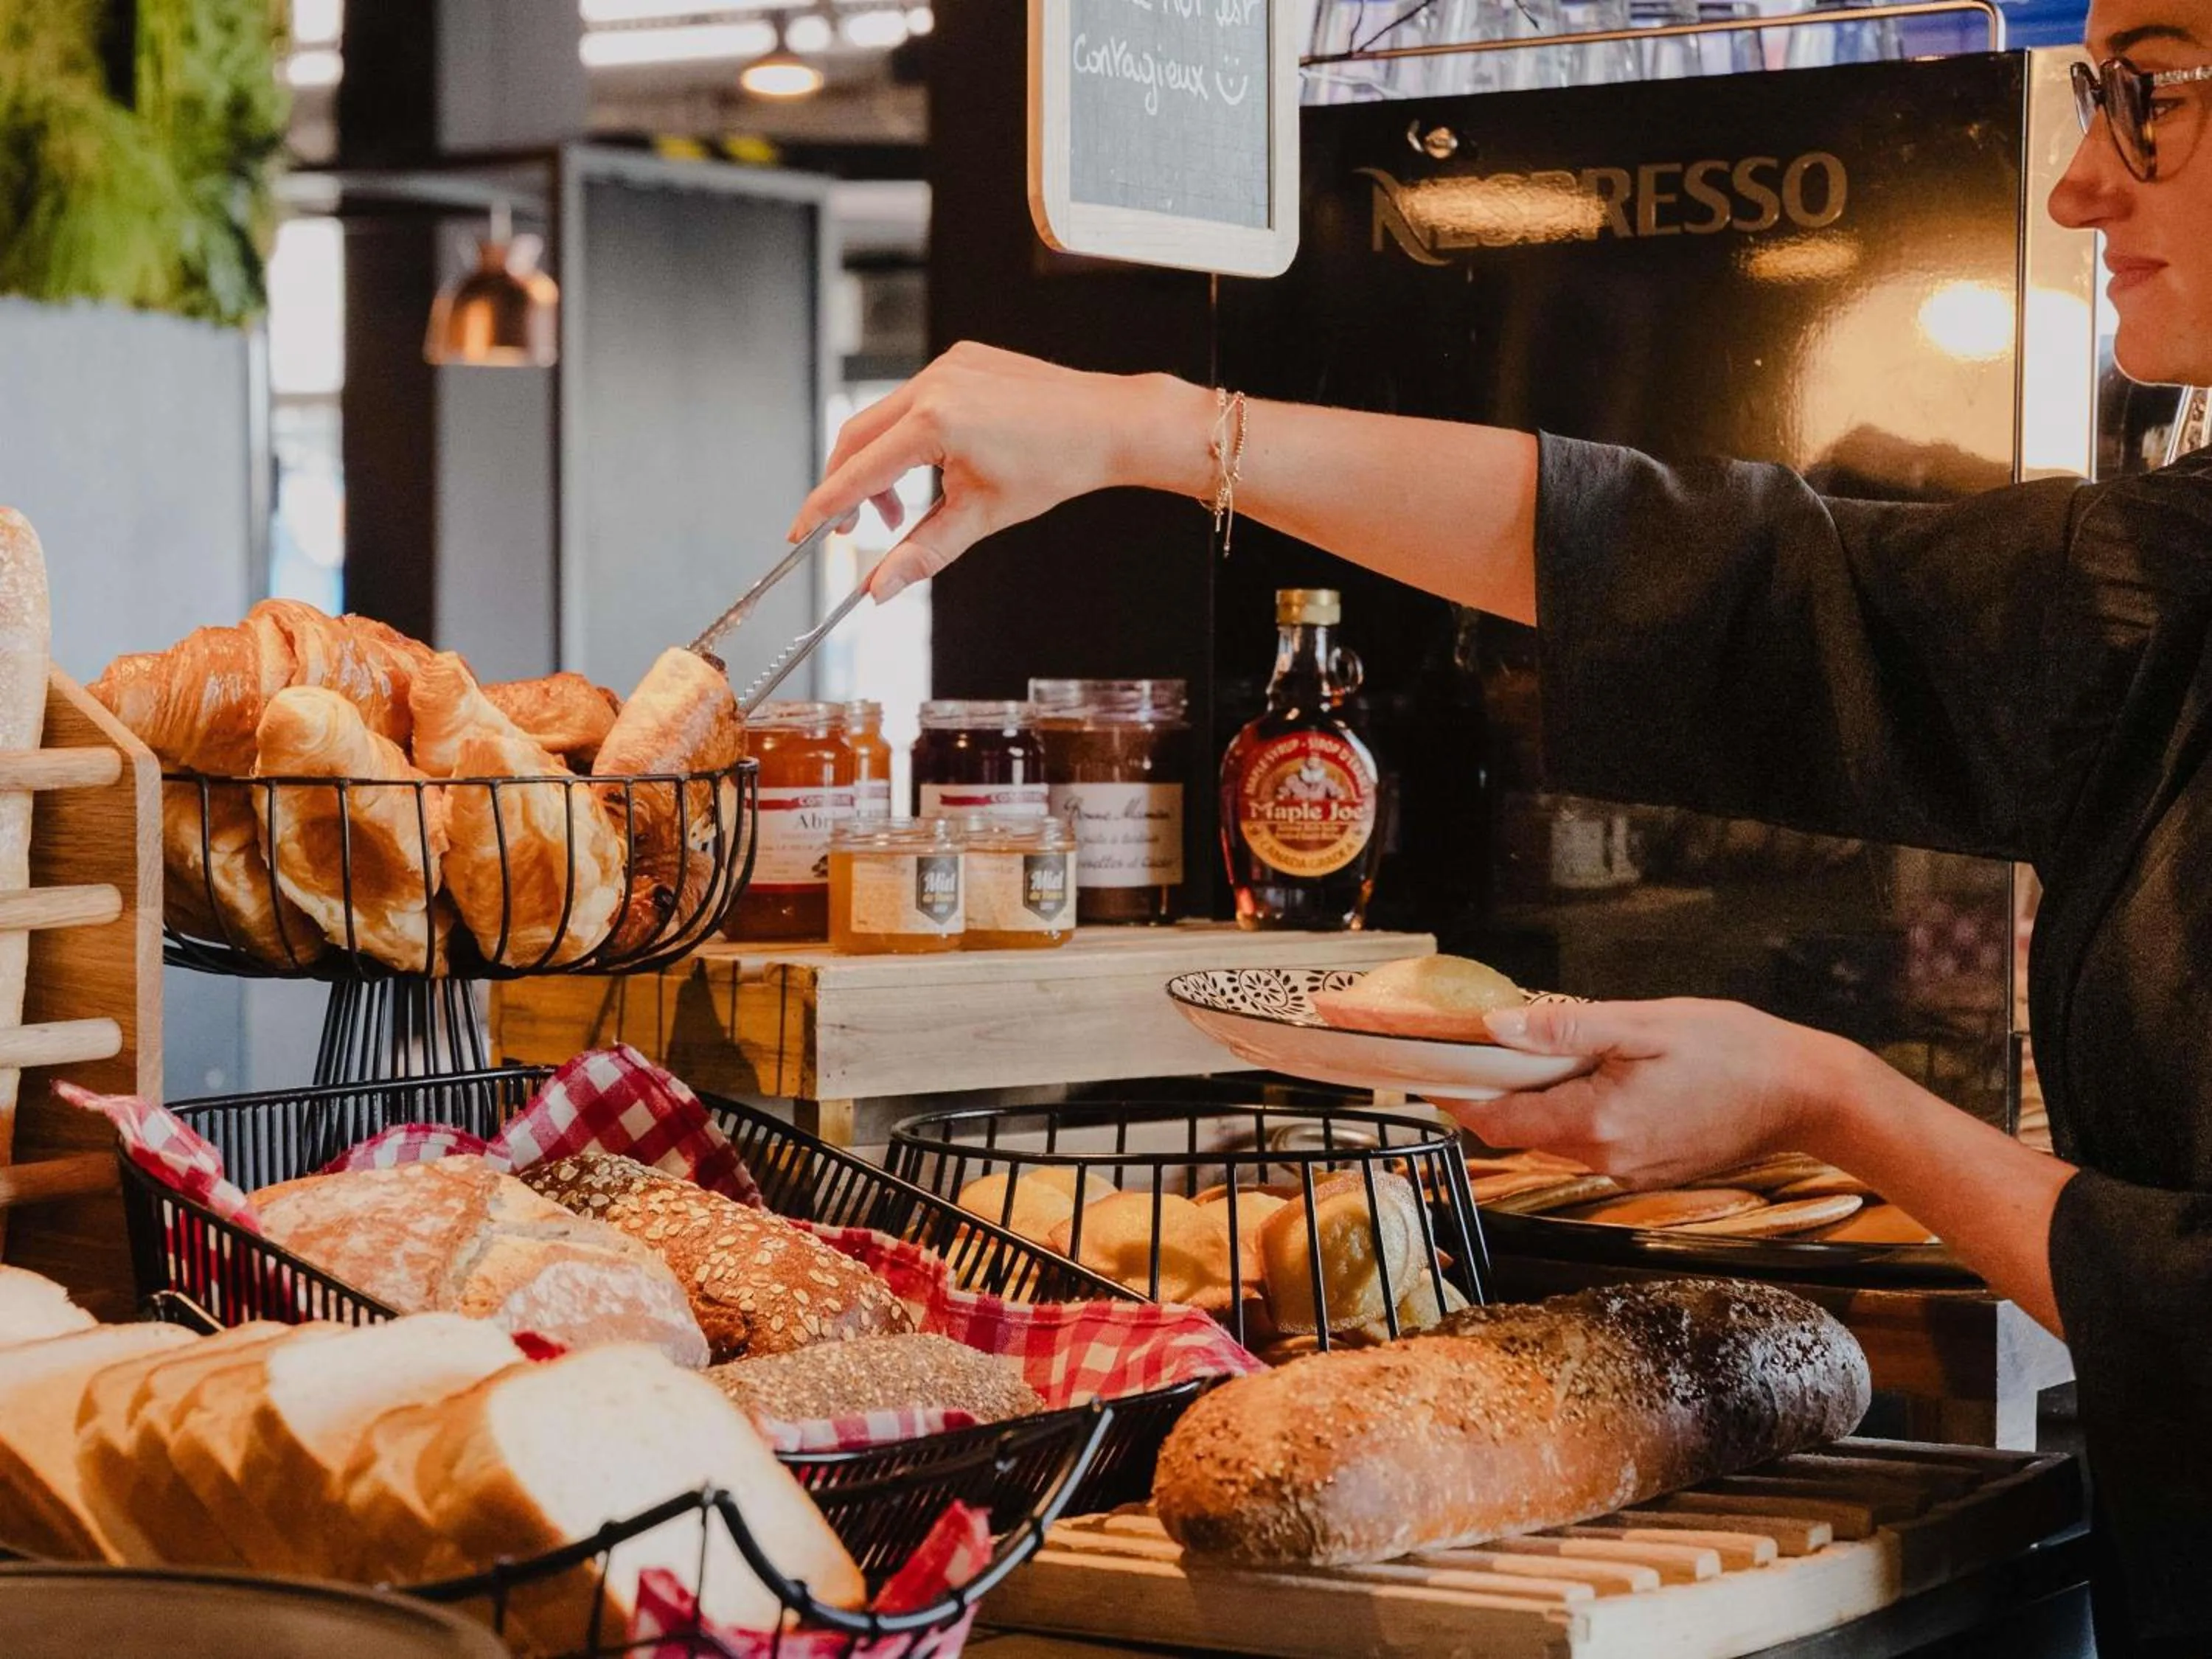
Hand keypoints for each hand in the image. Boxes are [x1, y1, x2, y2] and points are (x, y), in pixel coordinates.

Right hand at [790, 343, 1207, 602]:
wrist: (1109, 423)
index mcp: (935, 421)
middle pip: (856, 438)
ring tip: (902, 507)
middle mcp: (934, 383)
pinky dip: (907, 434)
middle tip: (854, 529)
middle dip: (848, 487)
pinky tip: (934, 464)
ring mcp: (948, 364)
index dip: (825, 507)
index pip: (858, 471)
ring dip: (881, 463)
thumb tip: (880, 587)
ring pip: (884, 417)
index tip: (802, 533)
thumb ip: (923, 553)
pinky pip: (914, 397)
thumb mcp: (982, 517)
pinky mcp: (962, 357)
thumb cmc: (1057, 465)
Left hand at [1438, 998, 1855, 1186]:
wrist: (1808, 1095)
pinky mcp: (1651, 1170)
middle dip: (1499, 1092)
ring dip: (1544, 1100)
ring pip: (1559, 1136)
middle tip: (1485, 1046)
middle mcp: (1606, 1161)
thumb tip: (1494, 1029)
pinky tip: (1602, 1076)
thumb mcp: (1642, 1024)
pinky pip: (1595, 1141)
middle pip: (1524, 1129)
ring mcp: (1630, 1172)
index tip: (1431, 1073)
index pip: (1497, 1122)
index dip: (1458, 1098)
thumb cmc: (1733, 1050)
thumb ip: (1563, 1031)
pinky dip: (1581, 1111)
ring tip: (1550, 1053)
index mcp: (1596, 1125)